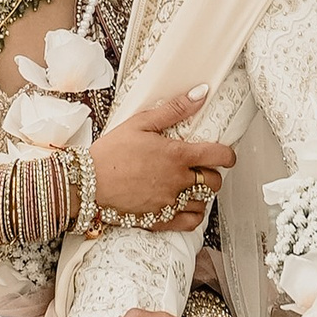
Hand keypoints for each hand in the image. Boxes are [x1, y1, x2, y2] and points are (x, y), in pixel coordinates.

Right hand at [91, 89, 234, 222]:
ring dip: (201, 194)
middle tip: (200, 169)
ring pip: (203, 202)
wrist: (88, 183)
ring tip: (189, 186)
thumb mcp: (140, 123)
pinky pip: (191, 222)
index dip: (228, 155)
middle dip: (212, 174)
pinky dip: (194, 214)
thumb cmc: (110, 153)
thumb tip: (200, 94)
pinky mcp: (160, 219)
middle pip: (213, 181)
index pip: (219, 156)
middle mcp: (178, 181)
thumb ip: (174, 109)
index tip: (225, 155)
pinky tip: (185, 205)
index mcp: (177, 155)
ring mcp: (170, 202)